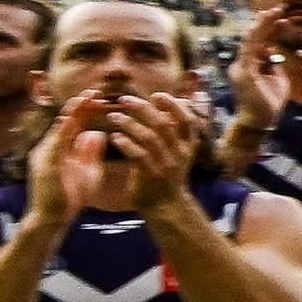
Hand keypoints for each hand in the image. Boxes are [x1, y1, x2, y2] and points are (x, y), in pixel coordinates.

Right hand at [22, 100, 96, 226]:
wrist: (52, 219)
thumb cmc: (70, 197)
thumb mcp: (88, 171)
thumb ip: (91, 152)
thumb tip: (98, 133)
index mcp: (60, 147)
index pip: (74, 122)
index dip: (87, 109)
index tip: (103, 98)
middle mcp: (49, 146)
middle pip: (66, 118)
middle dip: (81, 104)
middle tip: (96, 91)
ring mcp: (44, 154)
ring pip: (59, 126)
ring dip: (73, 111)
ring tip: (86, 97)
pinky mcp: (44, 165)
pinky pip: (53, 143)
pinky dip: (63, 129)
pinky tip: (72, 118)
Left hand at [99, 91, 208, 215]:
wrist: (167, 206)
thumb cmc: (169, 174)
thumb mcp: (180, 151)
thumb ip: (178, 129)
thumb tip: (180, 101)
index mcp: (189, 145)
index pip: (188, 120)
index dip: (173, 105)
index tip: (156, 96)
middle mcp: (180, 153)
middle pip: (163, 124)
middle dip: (143, 108)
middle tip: (124, 99)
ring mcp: (166, 165)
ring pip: (148, 138)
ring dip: (128, 123)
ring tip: (113, 116)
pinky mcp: (150, 175)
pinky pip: (137, 155)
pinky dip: (125, 143)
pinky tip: (114, 137)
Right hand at [231, 20, 295, 124]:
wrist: (261, 122)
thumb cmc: (269, 103)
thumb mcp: (277, 79)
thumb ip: (274, 65)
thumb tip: (274, 52)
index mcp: (251, 64)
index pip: (261, 41)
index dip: (272, 29)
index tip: (284, 19)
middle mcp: (243, 62)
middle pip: (254, 37)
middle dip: (266, 22)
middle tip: (279, 8)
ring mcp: (241, 66)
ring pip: (251, 40)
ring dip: (263, 25)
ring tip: (274, 12)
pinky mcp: (243, 72)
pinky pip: (248, 50)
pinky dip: (255, 37)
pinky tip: (262, 26)